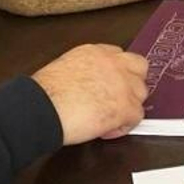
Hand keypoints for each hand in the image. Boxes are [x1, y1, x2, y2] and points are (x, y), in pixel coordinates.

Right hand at [31, 44, 149, 144]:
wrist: (41, 108)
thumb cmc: (44, 94)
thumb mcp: (64, 69)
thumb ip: (83, 71)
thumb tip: (86, 85)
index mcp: (95, 52)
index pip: (118, 55)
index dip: (117, 72)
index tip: (110, 83)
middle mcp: (112, 63)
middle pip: (138, 68)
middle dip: (131, 83)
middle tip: (118, 98)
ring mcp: (122, 84)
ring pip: (141, 93)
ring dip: (128, 105)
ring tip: (110, 117)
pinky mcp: (125, 106)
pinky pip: (137, 117)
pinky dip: (124, 127)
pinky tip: (107, 131)